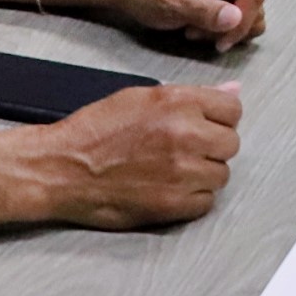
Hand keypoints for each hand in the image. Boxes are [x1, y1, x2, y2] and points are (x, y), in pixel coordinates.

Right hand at [22, 81, 241, 228]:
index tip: (205, 125)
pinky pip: (206, 202)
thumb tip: (233, 91)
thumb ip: (193, 96)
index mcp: (178, 102)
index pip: (233, 109)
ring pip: (221, 175)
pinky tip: (168, 189)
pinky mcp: (173, 204)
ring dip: (203, 174)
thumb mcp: (142, 97)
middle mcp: (186, 135)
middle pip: (231, 143)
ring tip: (173, 170)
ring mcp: (182, 172)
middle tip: (184, 149)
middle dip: (212, 146)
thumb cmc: (95, 131)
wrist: (61, 168)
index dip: (219, 118)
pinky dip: (191, 199)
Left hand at [105, 0, 266, 46]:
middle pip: (255, 6)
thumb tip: (237, 18)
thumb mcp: (172, 3)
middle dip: (229, 28)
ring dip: (224, 30)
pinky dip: (221, 29)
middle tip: (197, 33)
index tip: (221, 42)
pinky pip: (238, 17)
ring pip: (249, 15)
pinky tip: (199, 27)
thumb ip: (206, 11)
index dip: (242, 23)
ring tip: (195, 29)